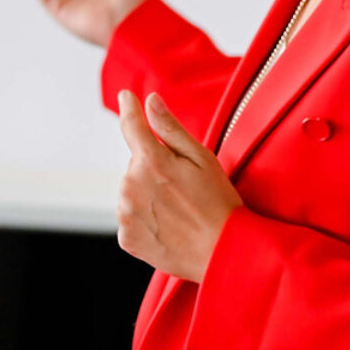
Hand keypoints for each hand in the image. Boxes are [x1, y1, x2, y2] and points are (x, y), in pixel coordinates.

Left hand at [115, 90, 242, 281]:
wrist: (223, 253)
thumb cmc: (218, 203)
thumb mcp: (202, 158)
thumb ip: (170, 128)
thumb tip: (149, 100)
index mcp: (151, 161)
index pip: (132, 126)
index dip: (129, 108)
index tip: (126, 96)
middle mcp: (131, 186)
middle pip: (136, 165)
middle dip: (154, 169)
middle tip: (184, 187)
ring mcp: (126, 214)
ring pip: (132, 192)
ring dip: (148, 195)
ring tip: (178, 209)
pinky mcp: (127, 238)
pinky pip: (131, 218)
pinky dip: (145, 220)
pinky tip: (169, 226)